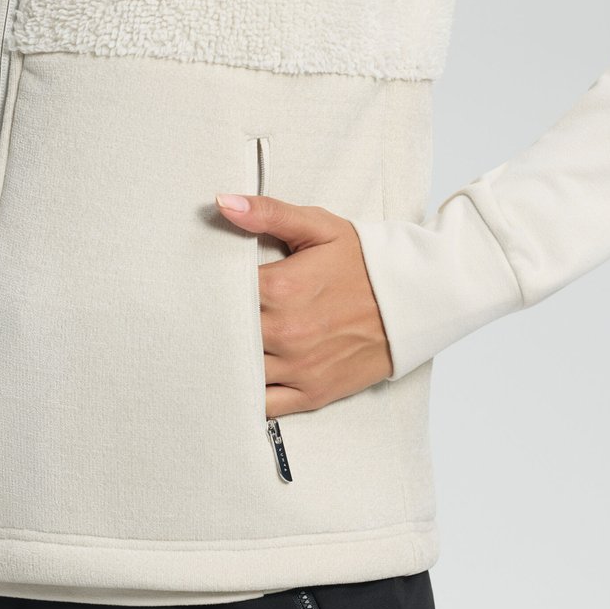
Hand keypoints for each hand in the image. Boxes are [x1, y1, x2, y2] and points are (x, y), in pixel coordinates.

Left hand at [215, 193, 393, 417]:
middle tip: (194, 321)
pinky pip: (263, 406)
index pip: (221, 296)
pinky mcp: (311, 394)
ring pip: (238, 372)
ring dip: (223, 363)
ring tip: (210, 350)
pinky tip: (236, 383)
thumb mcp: (319, 228)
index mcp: (282, 289)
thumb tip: (222, 202)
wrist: (415, 301)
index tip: (198, 290)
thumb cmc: (364, 262)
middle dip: (209, 329)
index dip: (206, 293)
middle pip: (224, 336)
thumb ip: (268, 213)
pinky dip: (246, 398)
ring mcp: (299, 368)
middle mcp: (286, 333)